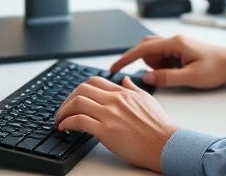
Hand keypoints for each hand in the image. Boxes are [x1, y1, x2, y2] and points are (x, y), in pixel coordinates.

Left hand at [55, 76, 176, 172]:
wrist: (165, 144)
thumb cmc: (159, 127)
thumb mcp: (147, 100)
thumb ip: (133, 88)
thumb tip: (124, 79)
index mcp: (123, 93)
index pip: (95, 82)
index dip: (80, 89)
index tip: (74, 100)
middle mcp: (115, 100)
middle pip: (82, 89)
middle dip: (67, 99)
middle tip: (63, 110)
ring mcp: (110, 114)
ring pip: (77, 102)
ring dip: (63, 111)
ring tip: (60, 120)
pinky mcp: (106, 131)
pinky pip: (79, 121)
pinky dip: (67, 122)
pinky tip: (65, 128)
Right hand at [110, 35, 225, 88]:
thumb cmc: (217, 67)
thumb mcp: (191, 77)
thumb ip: (166, 78)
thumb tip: (146, 78)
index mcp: (175, 43)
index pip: (142, 49)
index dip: (125, 58)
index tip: (113, 67)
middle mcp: (174, 41)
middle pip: (145, 48)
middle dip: (141, 62)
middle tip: (145, 76)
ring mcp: (177, 45)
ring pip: (154, 53)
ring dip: (155, 66)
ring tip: (173, 76)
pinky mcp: (180, 51)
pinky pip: (163, 58)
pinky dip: (162, 67)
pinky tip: (175, 74)